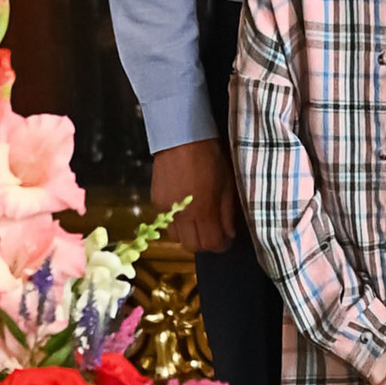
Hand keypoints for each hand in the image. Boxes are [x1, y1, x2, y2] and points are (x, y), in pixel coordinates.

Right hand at [152, 140, 239, 254]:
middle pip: (192, 247)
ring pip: (177, 238)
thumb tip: (229, 234)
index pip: (211, 244)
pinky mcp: (155, 201)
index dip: (221, 245)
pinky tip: (186, 208)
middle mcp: (182, 215)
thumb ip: (227, 212)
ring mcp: (166, 209)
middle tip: (214, 233)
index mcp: (203, 211)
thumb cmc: (209, 157)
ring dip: (189, 235)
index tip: (227, 240)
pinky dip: (177, 222)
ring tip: (199, 222)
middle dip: (205, 244)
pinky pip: (167, 221)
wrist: (181, 138)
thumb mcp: (227, 183)